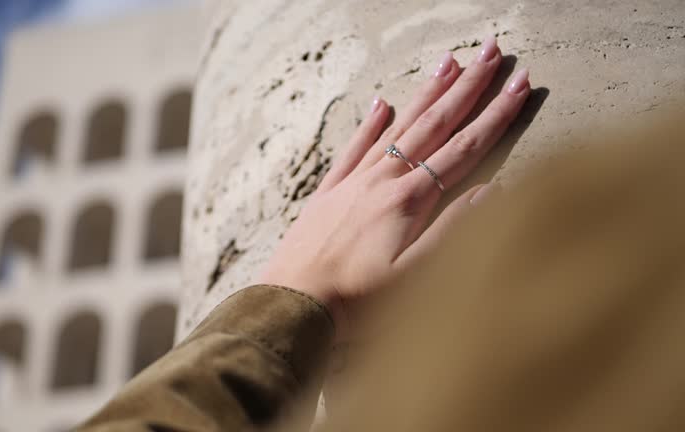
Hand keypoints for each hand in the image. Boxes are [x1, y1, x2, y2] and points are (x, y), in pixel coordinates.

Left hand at [259, 36, 529, 334]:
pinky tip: (381, 104)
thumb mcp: (414, 277)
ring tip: (448, 63)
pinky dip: (370, 124)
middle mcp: (382, 181)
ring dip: (426, 94)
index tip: (519, 86)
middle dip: (467, 88)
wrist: (292, 303)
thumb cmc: (356, 301)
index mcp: (408, 200)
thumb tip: (494, 191)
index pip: (463, 150)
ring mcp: (353, 183)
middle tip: (491, 53)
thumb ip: (454, 231)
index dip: (495, 117)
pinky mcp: (328, 193)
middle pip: (433, 125)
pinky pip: (353, 149)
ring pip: (397, 128)